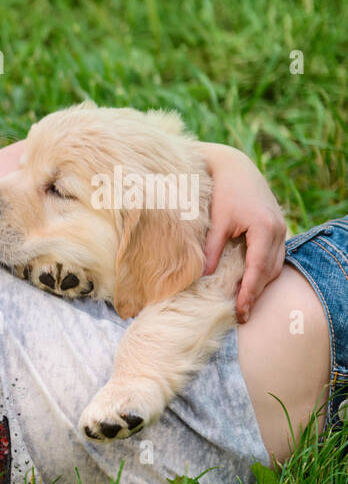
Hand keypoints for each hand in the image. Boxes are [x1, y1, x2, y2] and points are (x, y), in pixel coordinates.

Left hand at [201, 146, 286, 322]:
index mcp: (264, 228)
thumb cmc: (222, 192)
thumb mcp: (216, 222)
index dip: (249, 292)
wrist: (235, 167)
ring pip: (274, 266)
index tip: (240, 311)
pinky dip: (264, 272)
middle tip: (241, 316)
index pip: (257, 269)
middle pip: (269, 271)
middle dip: (256, 294)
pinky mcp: (276, 228)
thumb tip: (204, 277)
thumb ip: (212, 250)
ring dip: (261, 285)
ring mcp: (281, 229)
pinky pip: (274, 256)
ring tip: (245, 304)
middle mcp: (278, 230)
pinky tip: (251, 284)